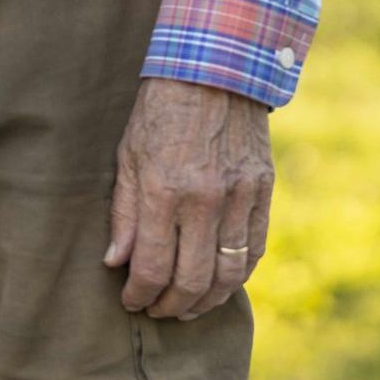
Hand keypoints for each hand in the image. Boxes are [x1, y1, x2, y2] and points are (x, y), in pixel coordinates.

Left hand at [104, 77, 273, 320]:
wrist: (214, 69)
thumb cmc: (160, 110)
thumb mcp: (128, 154)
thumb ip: (124, 212)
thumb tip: (115, 262)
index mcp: (164, 189)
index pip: (152, 266)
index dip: (139, 293)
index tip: (130, 301)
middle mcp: (204, 200)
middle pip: (191, 280)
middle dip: (170, 306)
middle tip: (157, 310)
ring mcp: (239, 198)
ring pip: (227, 275)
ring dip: (205, 302)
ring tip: (187, 307)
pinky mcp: (263, 192)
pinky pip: (254, 251)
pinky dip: (237, 277)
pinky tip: (219, 284)